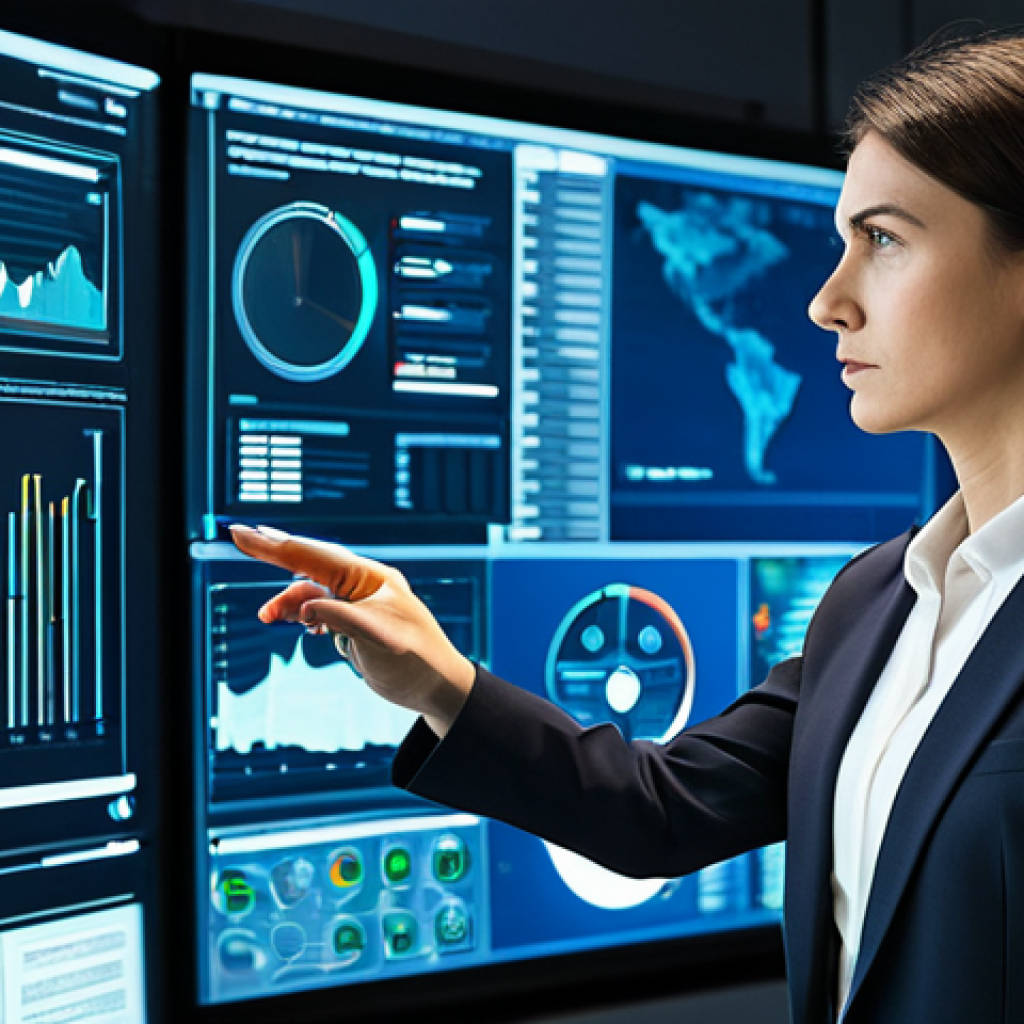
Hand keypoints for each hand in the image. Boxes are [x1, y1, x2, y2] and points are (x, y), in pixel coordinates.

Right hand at [229, 525, 474, 735]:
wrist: (438, 688)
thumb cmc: (415, 660)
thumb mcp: (375, 638)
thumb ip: (338, 617)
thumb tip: (303, 605)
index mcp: (369, 578)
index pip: (313, 556)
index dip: (275, 545)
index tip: (241, 532)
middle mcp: (363, 584)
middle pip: (309, 563)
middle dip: (275, 555)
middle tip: (238, 537)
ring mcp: (358, 603)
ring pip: (311, 591)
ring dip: (288, 602)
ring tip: (267, 618)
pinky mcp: (355, 624)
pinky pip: (320, 610)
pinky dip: (303, 615)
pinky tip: (298, 624)